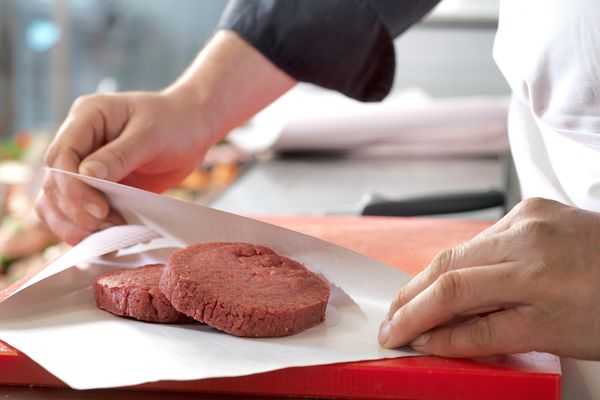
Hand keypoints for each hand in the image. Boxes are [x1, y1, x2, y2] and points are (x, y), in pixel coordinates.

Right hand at [36, 89, 211, 244]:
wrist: (193, 129)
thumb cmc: (175, 122)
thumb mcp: (151, 135)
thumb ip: (120, 155)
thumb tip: (86, 177)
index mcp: (87, 117)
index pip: (61, 156)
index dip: (73, 187)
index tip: (98, 210)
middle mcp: (79, 141)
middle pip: (55, 182)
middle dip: (74, 210)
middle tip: (106, 228)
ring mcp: (84, 165)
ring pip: (56, 201)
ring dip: (74, 224)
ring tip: (106, 238)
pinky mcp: (97, 186)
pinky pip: (78, 210)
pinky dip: (86, 227)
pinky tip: (104, 240)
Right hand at [378, 197, 599, 359]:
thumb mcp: (550, 337)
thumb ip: (485, 336)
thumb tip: (434, 339)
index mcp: (539, 279)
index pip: (455, 296)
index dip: (416, 319)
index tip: (396, 336)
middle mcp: (529, 240)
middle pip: (447, 266)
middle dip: (411, 297)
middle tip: (392, 320)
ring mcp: (529, 218)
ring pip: (459, 250)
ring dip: (430, 279)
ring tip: (414, 304)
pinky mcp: (530, 207)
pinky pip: (481, 237)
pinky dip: (463, 261)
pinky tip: (455, 279)